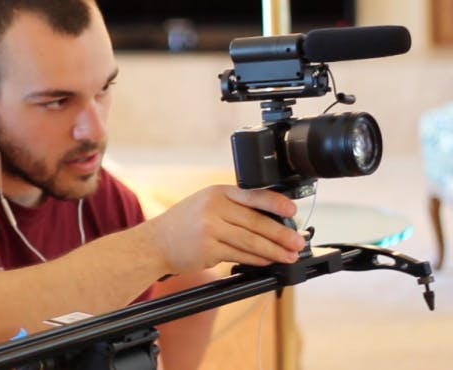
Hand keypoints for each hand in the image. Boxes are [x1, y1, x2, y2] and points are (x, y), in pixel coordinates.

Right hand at [148, 185, 306, 274]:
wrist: (155, 242)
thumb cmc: (184, 223)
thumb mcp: (206, 204)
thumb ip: (233, 207)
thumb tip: (271, 221)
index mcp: (217, 192)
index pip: (253, 194)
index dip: (276, 203)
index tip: (292, 211)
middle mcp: (214, 207)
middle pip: (256, 221)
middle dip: (281, 234)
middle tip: (297, 242)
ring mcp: (210, 228)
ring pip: (251, 241)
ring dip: (274, 251)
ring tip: (289, 256)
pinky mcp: (208, 249)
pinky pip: (239, 255)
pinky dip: (256, 260)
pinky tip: (267, 261)